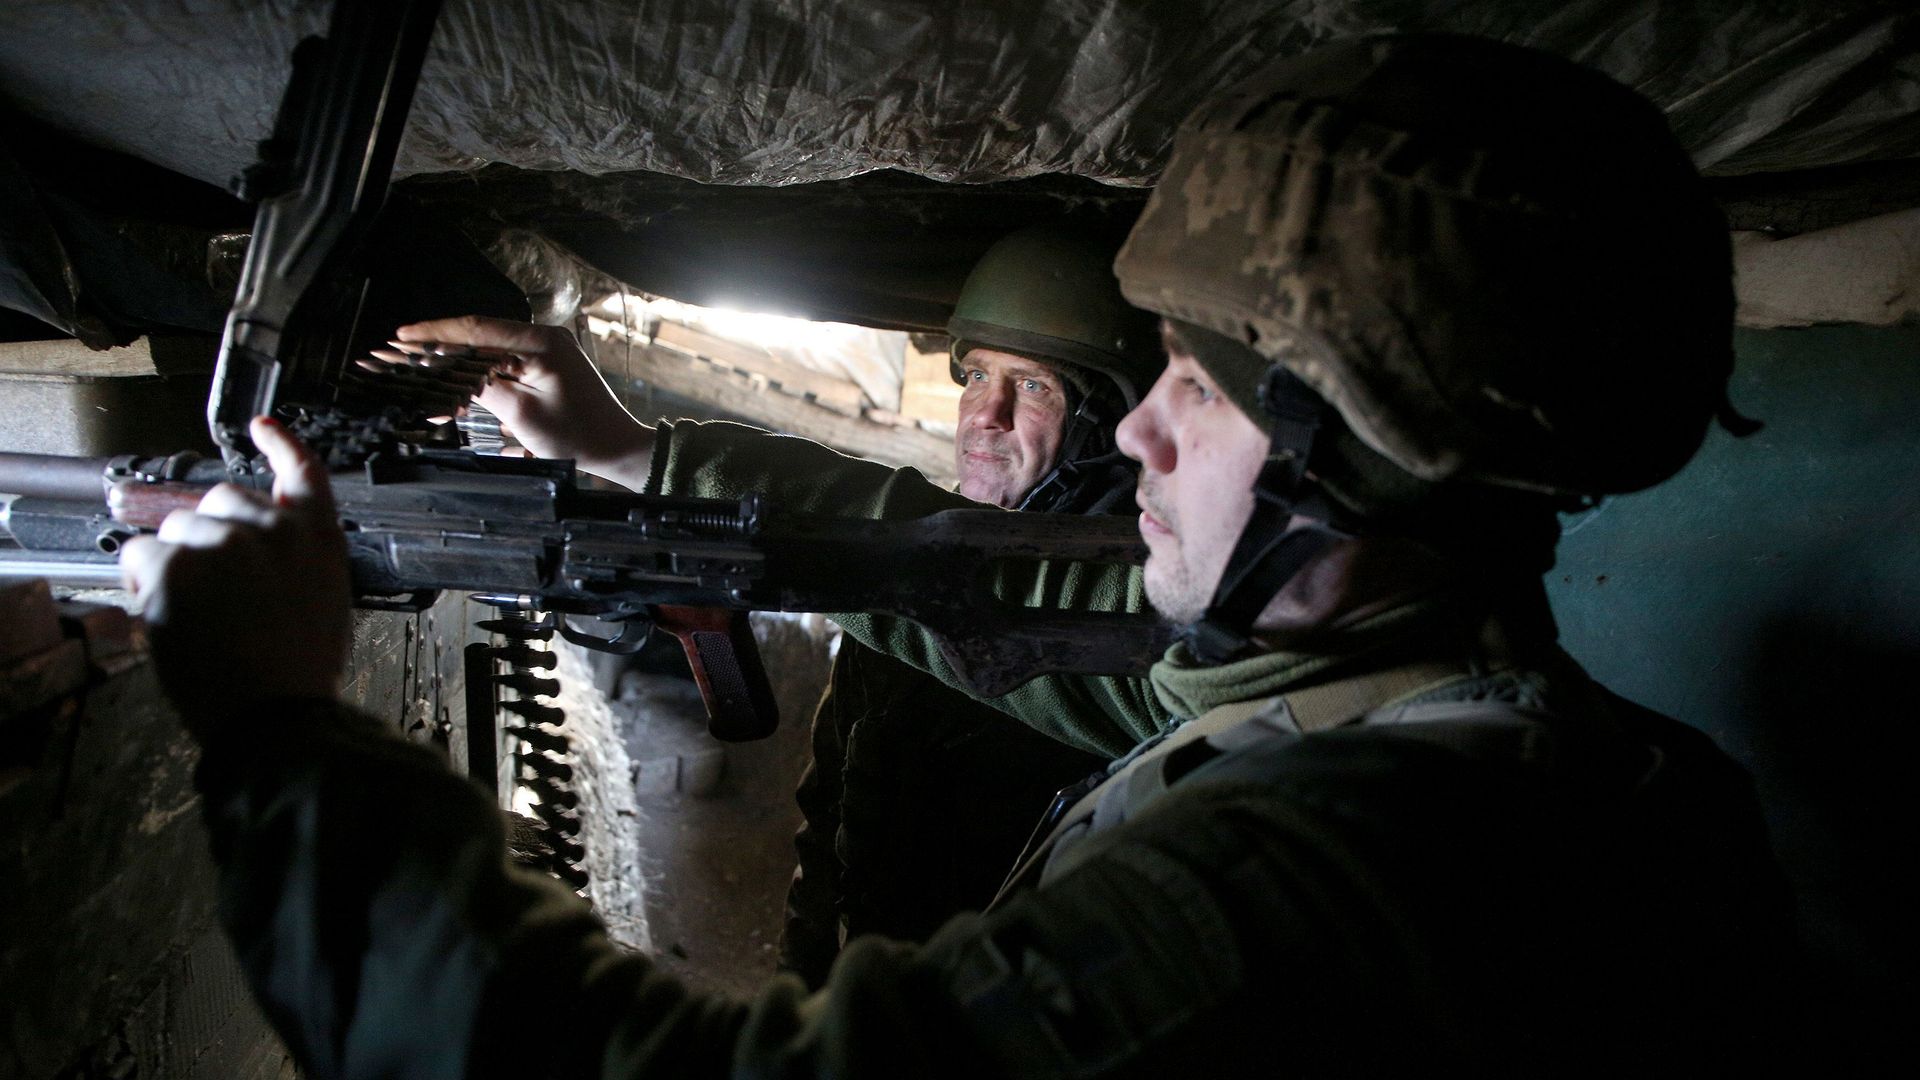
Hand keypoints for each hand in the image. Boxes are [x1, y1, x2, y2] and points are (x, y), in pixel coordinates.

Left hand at [119, 417, 351, 731]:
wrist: (274, 713)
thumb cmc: (298, 672)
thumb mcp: (324, 602)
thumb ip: (296, 561)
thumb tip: (254, 551)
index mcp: (318, 540)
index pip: (304, 474)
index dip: (283, 446)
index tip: (264, 428)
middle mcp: (273, 529)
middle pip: (221, 502)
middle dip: (210, 535)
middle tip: (213, 588)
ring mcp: (222, 543)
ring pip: (177, 529)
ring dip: (175, 563)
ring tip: (194, 614)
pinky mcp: (175, 564)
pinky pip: (139, 555)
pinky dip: (140, 582)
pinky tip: (163, 612)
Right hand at [393, 316, 653, 478]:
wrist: (615, 448)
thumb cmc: (577, 435)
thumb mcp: (521, 413)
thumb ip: (481, 387)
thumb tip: (445, 372)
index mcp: (541, 342)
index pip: (477, 330)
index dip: (435, 333)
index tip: (403, 336)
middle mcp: (544, 338)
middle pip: (479, 336)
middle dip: (438, 346)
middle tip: (400, 352)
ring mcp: (545, 352)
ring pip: (487, 350)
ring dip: (455, 363)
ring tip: (419, 370)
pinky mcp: (545, 367)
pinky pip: (502, 364)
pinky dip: (477, 375)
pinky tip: (453, 388)